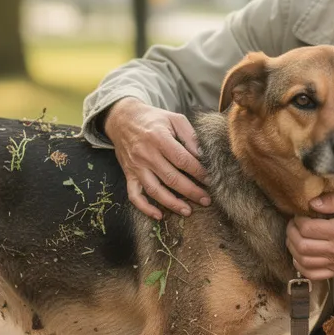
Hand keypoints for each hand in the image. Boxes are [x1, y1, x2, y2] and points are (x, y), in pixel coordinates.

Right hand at [102, 98, 209, 219]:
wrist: (123, 119)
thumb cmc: (153, 119)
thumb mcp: (174, 119)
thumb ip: (190, 136)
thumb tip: (203, 155)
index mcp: (159, 138)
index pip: (183, 160)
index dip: (198, 172)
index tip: (210, 180)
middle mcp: (146, 154)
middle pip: (171, 178)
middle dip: (191, 191)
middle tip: (206, 200)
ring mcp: (136, 166)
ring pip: (155, 190)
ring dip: (172, 203)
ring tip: (188, 211)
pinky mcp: (129, 174)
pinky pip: (134, 196)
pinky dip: (145, 208)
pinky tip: (159, 216)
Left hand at [287, 193, 333, 279]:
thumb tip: (312, 203)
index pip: (308, 229)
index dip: (298, 220)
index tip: (299, 214)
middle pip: (303, 246)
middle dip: (291, 233)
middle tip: (293, 224)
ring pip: (304, 262)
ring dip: (293, 249)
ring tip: (295, 237)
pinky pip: (314, 275)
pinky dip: (301, 266)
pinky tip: (300, 255)